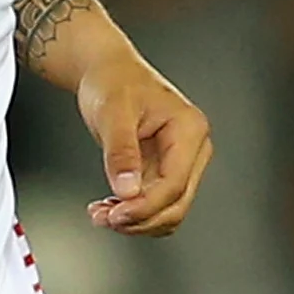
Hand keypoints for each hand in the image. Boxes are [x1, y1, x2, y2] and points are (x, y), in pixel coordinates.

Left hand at [77, 56, 212, 236]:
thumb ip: (121, 152)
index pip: (175, 184)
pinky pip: (155, 203)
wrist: (108, 72)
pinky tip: (109, 208)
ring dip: (136, 221)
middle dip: (140, 219)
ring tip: (101, 214)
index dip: (145, 206)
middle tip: (104, 218)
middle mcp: (191, 148)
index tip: (116, 214)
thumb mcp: (113, 114)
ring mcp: (179, 162)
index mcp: (189, 130)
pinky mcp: (163, 170)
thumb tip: (128, 190)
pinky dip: (134, 213)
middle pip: (176, 204)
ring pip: (167, 210)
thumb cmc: (114, 82)